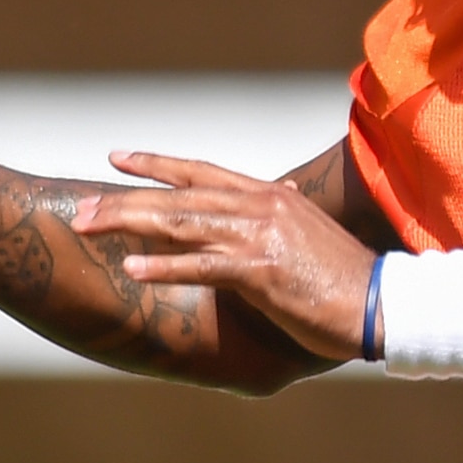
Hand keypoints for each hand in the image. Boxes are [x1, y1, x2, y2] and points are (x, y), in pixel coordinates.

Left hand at [72, 153, 376, 360]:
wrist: (382, 303)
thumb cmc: (344, 279)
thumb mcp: (305, 238)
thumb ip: (274, 223)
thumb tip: (259, 213)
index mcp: (269, 197)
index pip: (201, 172)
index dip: (157, 164)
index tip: (117, 159)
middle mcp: (261, 206)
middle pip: (178, 196)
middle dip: (123, 200)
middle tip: (80, 208)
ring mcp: (260, 236)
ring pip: (180, 223)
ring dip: (127, 224)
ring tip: (86, 228)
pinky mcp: (262, 271)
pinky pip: (202, 266)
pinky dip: (164, 267)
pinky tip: (131, 269)